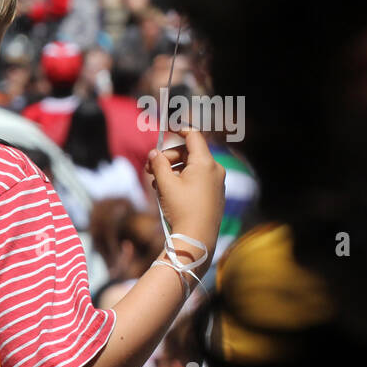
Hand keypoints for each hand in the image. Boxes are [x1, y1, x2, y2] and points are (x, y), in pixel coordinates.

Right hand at [147, 127, 224, 269]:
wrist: (197, 238)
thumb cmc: (181, 209)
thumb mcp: (165, 184)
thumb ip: (159, 164)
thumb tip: (154, 153)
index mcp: (205, 163)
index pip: (194, 136)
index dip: (179, 130)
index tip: (167, 129)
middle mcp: (215, 170)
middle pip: (189, 153)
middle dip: (169, 158)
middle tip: (150, 168)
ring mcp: (216, 183)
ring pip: (192, 168)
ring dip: (173, 171)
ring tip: (156, 184)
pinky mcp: (214, 195)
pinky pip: (197, 180)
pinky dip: (182, 180)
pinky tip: (168, 192)